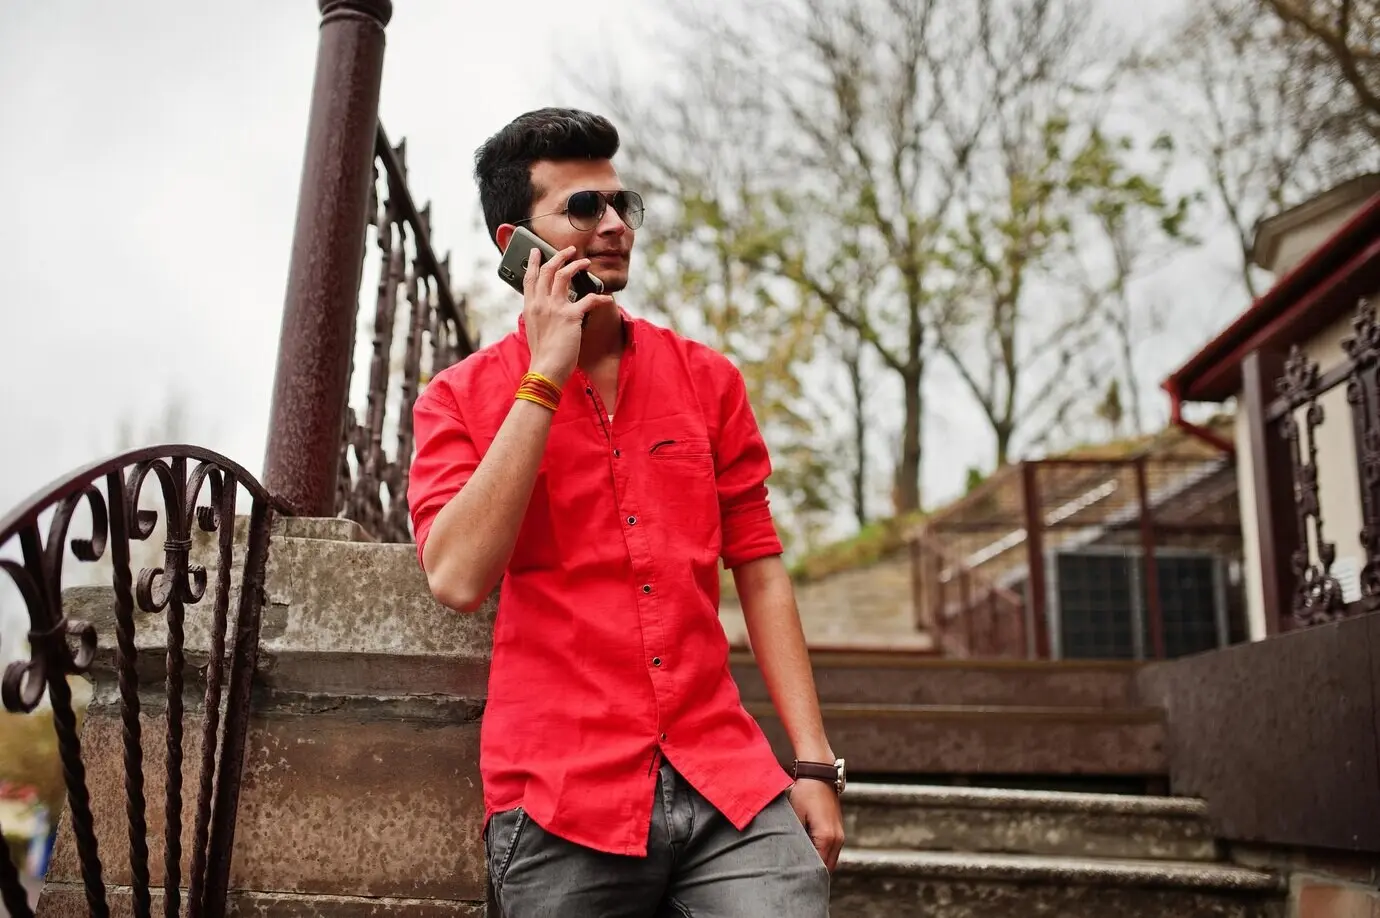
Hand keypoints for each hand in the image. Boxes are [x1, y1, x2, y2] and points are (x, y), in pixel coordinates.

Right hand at [522, 246, 613, 384]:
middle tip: (570, 250)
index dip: (534, 262)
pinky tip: (606, 298)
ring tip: (586, 262)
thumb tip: (547, 305)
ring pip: (565, 275)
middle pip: (548, 270)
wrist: (546, 368)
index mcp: (530, 306)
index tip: (537, 251)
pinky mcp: (571, 316)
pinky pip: (589, 300)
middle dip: (560, 256)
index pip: (530, 278)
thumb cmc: (542, 352)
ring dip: (577, 265)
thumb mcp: (534, 328)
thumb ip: (539, 313)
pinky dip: (599, 297)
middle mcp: (540, 303)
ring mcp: (555, 308)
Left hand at [789, 779, 843, 870]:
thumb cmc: (805, 792)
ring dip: (819, 864)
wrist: (819, 774)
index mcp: (826, 838)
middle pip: (827, 868)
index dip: (807, 874)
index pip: (818, 867)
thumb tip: (789, 854)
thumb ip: (794, 837)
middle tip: (796, 877)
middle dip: (814, 873)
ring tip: (801, 867)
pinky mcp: (838, 831)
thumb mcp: (795, 815)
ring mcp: (840, 835)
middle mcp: (837, 839)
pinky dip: (823, 855)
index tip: (794, 878)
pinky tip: (809, 854)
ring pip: (831, 860)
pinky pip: (832, 851)